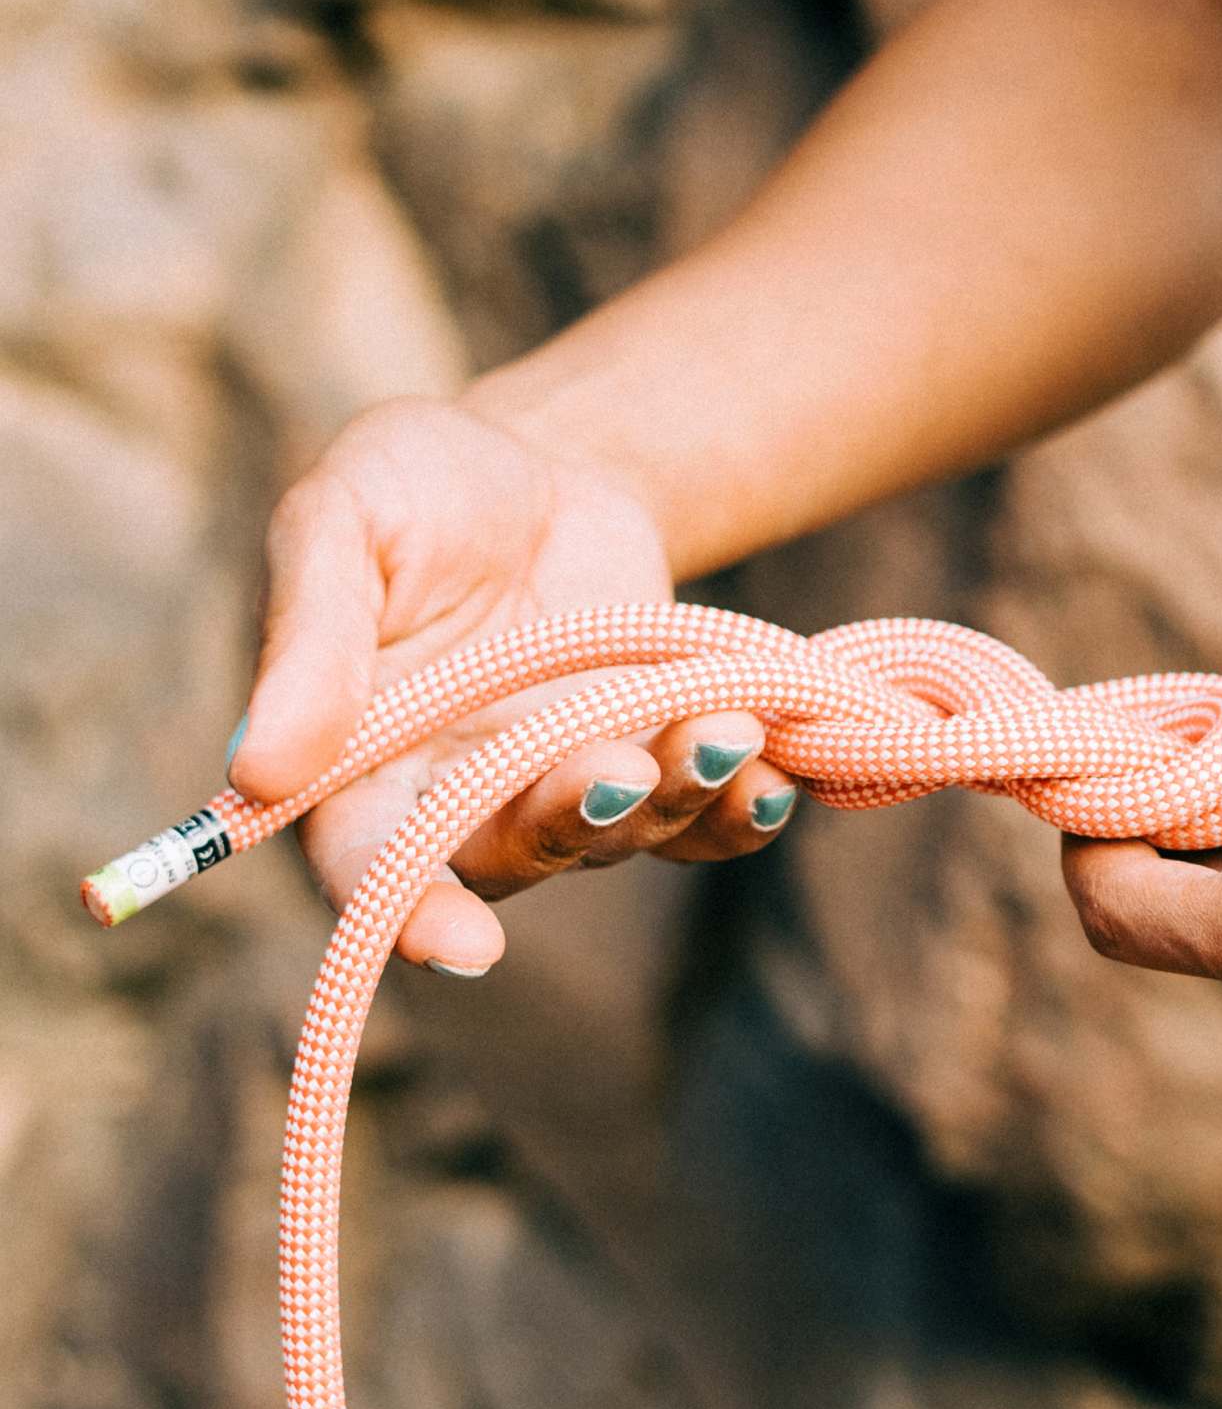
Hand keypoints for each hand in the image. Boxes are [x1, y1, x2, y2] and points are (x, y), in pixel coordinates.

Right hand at [230, 398, 797, 974]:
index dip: (409, 914)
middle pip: (513, 856)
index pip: (366, 869)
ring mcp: (565, 791)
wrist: (542, 465)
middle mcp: (460, 802)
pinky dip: (742, 812)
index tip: (464, 943)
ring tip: (726, 731)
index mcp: (359, 767)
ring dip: (677, 797)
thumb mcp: (341, 522)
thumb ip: (306, 637)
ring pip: (619, 837)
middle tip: (622, 765)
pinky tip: (778, 774)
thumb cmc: (417, 488)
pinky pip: (701, 823)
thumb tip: (256, 772)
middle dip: (576, 820)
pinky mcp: (654, 766)